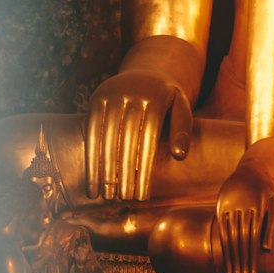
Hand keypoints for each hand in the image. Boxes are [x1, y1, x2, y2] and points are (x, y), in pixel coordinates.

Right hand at [86, 69, 192, 201]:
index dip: (144, 169)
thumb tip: (179, 156)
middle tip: (124, 200)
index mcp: (156, 96)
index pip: (149, 139)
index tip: (143, 196)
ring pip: (106, 138)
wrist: (146, 72)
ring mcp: (112, 94)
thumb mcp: (182, 107)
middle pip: (127, 140)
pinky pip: (91, 132)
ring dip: (105, 169)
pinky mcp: (97, 98)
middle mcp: (132, 93)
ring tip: (107, 197)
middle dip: (124, 172)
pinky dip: (91, 158)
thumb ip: (183, 129)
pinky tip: (92, 182)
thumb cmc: (167, 100)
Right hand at [216, 163, 273, 272]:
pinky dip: (223, 245)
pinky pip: (221, 230)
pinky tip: (225, 258)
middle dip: (241, 262)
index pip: (252, 237)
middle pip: (240, 239)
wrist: (251, 168)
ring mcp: (229, 205)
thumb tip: (266, 250)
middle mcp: (240, 205)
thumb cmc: (266, 190)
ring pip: (229, 236)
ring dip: (231, 257)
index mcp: (256, 204)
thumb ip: (270, 225)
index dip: (251, 257)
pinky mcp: (221, 207)